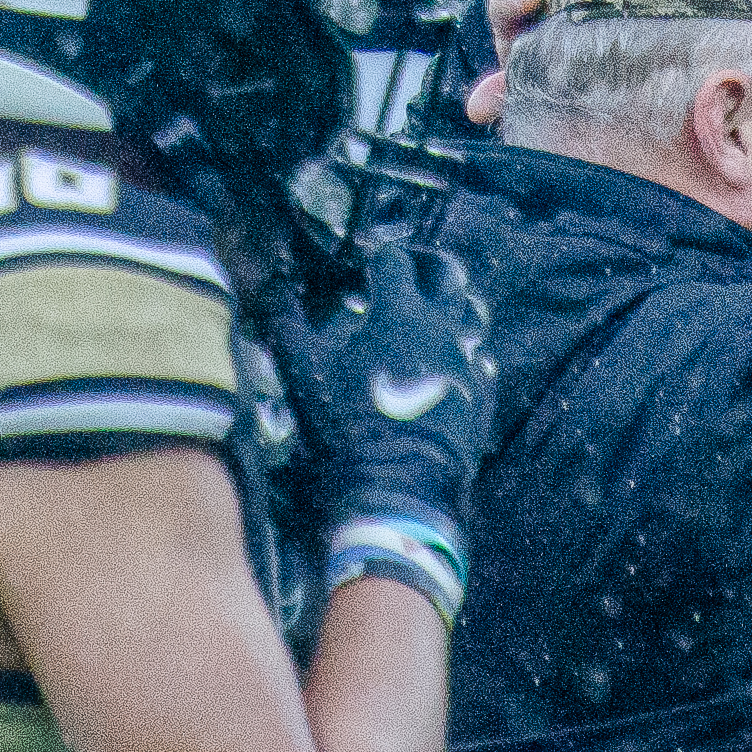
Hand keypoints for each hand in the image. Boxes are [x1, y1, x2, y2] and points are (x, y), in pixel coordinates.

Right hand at [276, 237, 495, 551]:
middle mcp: (441, 328)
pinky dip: (465, 355)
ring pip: (470, 318)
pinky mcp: (480, 397)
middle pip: (447, 279)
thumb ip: (285, 321)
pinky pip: (481, 362)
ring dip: (450, 311)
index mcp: (399, 312)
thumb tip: (271, 289)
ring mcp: (466, 362)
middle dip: (427, 272)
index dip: (378, 261)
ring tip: (428, 321)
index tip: (365, 272)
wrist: (395, 490)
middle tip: (407, 281)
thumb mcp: (302, 370)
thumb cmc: (344, 425)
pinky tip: (446, 366)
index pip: (396, 261)